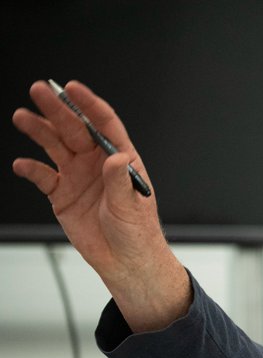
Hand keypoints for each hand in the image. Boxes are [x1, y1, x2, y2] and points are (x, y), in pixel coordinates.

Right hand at [12, 80, 189, 331]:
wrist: (125, 262)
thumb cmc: (138, 234)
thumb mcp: (132, 207)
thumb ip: (120, 181)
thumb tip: (116, 156)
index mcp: (121, 161)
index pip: (105, 125)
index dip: (89, 104)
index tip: (73, 88)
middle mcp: (97, 164)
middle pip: (75, 129)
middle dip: (57, 109)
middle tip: (39, 90)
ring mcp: (78, 177)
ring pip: (55, 146)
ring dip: (39, 131)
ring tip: (22, 117)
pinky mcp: (62, 195)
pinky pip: (42, 176)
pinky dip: (31, 169)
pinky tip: (22, 164)